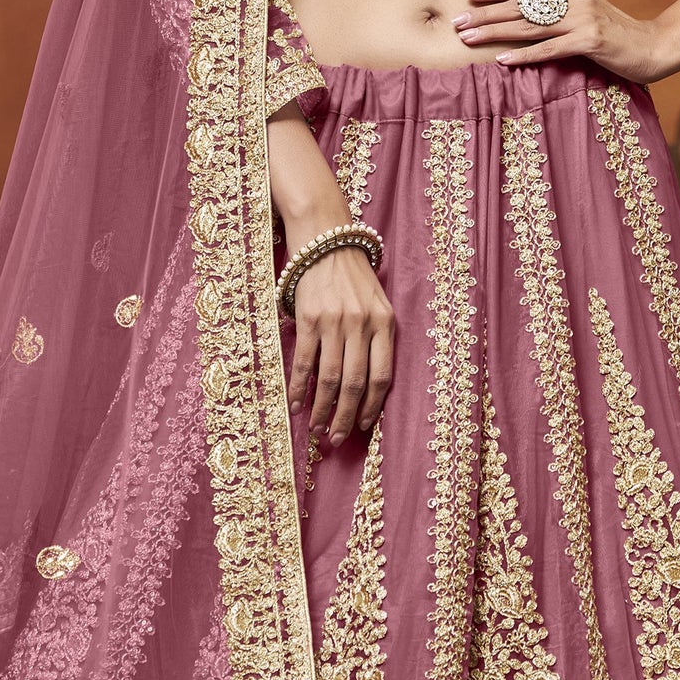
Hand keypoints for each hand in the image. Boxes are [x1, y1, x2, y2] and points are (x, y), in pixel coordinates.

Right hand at [284, 230, 395, 443]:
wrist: (326, 240)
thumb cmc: (353, 278)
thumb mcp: (377, 304)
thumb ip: (376, 339)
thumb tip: (365, 386)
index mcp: (384, 323)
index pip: (382, 376)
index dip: (372, 406)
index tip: (364, 427)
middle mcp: (361, 324)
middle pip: (354, 383)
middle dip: (346, 417)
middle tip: (337, 439)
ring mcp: (333, 322)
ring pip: (328, 378)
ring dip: (322, 409)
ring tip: (317, 428)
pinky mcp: (308, 318)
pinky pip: (303, 361)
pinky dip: (298, 387)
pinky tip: (295, 404)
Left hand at [451, 0, 679, 84]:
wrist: (653, 46)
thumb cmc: (615, 35)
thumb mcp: (585, 15)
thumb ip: (558, 11)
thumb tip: (523, 17)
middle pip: (520, 6)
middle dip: (485, 14)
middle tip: (456, 22)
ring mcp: (583, 17)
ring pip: (529, 25)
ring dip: (495, 33)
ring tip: (468, 38)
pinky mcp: (590, 40)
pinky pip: (550, 49)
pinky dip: (525, 55)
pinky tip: (503, 60)